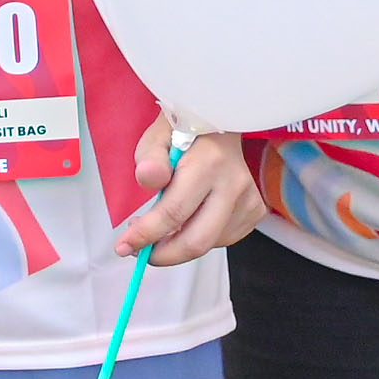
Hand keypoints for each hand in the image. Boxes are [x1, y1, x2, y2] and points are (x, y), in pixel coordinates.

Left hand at [110, 113, 261, 260]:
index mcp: (210, 162)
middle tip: (141, 251)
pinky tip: (187, 220)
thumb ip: (150, 158)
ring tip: (160, 226)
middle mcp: (235, 183)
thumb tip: (148, 179)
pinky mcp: (254, 211)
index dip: (146, 235)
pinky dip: (199, 238)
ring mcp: (249, 199)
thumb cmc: (183, 131)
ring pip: (209, 243)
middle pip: (197, 240)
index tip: (124, 246)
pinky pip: (222, 239)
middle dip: (164, 254)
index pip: (174, 212)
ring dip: (180, 245)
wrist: (221, 124)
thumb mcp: (157, 135)